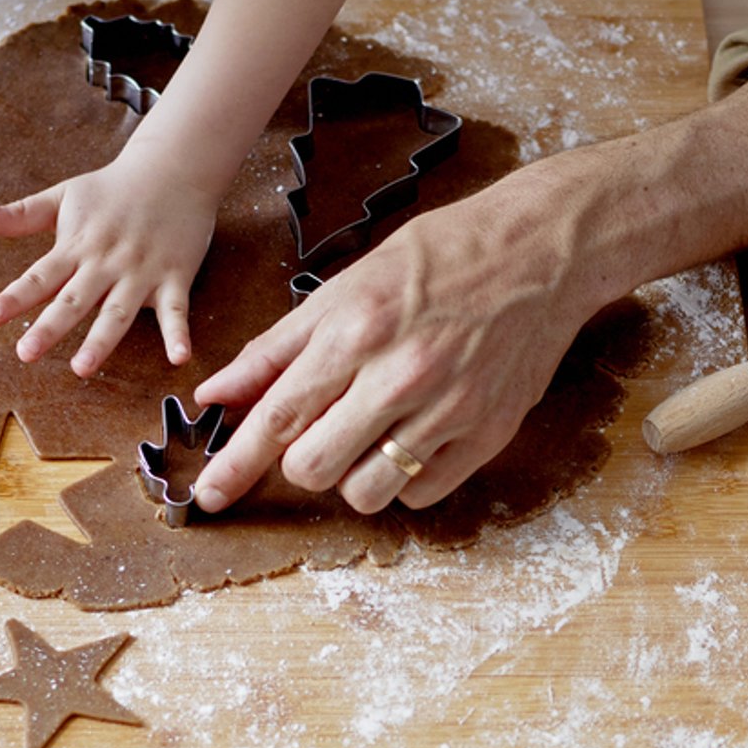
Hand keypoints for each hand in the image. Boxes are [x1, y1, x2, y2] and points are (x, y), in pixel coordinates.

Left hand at [0, 148, 219, 376]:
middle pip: (74, 299)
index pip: (40, 276)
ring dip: (101, 341)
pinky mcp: (174, 277)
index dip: (15, 297)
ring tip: (82, 368)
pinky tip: (178, 358)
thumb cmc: (112, 189)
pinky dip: (178, 333)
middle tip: (26, 353)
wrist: (173, 168)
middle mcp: (106, 262)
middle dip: (50, 327)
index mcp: (77, 246)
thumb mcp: (64, 196)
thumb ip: (22, 215)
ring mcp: (141, 271)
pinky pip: (176, 310)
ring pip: (118, 312)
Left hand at [191, 160, 597, 514]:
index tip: (207, 496)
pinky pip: (421, 495)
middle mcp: (400, 376)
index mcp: (356, 332)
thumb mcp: (345, 288)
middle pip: (313, 468)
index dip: (234, 464)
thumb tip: (216, 395)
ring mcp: (449, 410)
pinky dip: (406, 479)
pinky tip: (414, 438)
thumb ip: (276, 349)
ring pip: (365, 493)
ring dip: (354, 475)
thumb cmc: (437, 260)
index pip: (277, 418)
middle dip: (302, 459)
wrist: (540, 251)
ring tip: (371, 435)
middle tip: (323, 429)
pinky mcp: (488, 435)